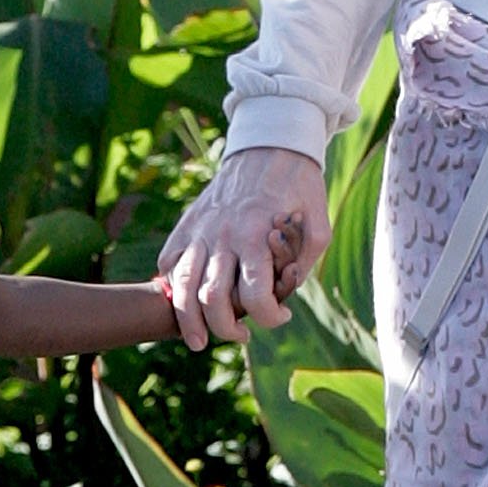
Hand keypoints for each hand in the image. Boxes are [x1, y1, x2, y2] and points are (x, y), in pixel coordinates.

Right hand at [157, 145, 331, 345]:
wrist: (268, 145)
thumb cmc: (299, 188)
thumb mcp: (319, 225)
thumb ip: (304, 263)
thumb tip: (284, 293)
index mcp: (257, 236)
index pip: (254, 297)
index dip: (270, 318)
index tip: (282, 316)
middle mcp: (223, 236)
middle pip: (211, 300)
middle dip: (224, 330)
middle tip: (241, 333)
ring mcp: (199, 230)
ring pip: (180, 287)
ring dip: (187, 322)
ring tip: (197, 341)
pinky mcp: (186, 225)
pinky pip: (169, 264)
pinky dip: (173, 287)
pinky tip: (187, 300)